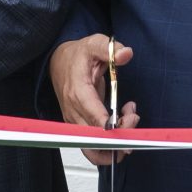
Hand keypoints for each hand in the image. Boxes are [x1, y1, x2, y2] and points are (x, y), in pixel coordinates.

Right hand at [47, 33, 138, 165]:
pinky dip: (111, 141)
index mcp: (78, 93)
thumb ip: (110, 49)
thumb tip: (126, 53)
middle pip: (96, 138)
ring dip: (117, 142)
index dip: (114, 128)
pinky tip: (122, 120)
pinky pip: (94, 144)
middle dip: (120, 136)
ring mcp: (74, 122)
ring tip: (130, 117)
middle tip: (133, 117)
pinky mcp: (78, 126)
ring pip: (94, 147)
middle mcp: (74, 112)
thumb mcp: (94, 44)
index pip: (95, 119)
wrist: (58, 62)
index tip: (130, 122)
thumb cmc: (77, 56)